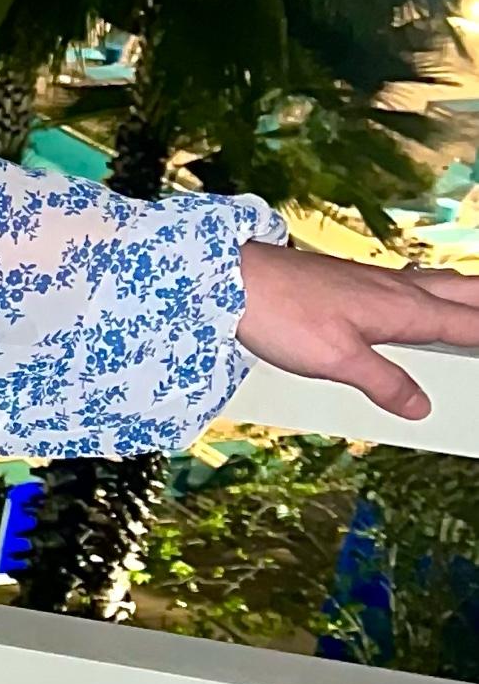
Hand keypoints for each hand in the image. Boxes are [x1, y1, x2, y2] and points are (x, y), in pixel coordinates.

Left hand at [236, 238, 478, 420]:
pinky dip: (431, 293)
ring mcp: (372, 281)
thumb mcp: (337, 361)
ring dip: (466, 295)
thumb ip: (384, 383)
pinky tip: (419, 299)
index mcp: (404, 309)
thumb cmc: (279, 313)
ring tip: (477, 306)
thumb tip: (419, 406)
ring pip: (437, 285)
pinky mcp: (349, 280)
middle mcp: (396, 289)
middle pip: (463, 293)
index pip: (469, 325)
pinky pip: (408, 285)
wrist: (230, 277)